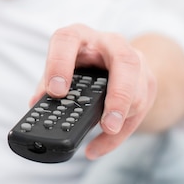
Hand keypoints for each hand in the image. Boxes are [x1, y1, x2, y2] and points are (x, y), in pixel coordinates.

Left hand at [29, 24, 156, 159]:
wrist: (109, 56)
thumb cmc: (78, 59)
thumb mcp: (59, 65)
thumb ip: (48, 81)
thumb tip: (36, 103)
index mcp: (79, 35)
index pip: (68, 40)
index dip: (60, 64)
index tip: (56, 91)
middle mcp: (110, 43)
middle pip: (125, 62)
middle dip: (119, 95)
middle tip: (107, 123)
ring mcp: (134, 60)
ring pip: (140, 88)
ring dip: (125, 115)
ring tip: (106, 132)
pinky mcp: (147, 81)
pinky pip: (141, 110)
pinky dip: (120, 134)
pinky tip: (98, 148)